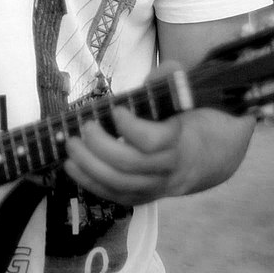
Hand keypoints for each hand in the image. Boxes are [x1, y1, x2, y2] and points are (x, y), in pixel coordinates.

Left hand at [63, 96, 254, 206]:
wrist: (203, 156)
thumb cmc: (184, 119)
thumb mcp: (184, 96)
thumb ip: (170, 82)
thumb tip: (158, 75)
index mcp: (180, 141)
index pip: (153, 142)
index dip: (131, 127)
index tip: (116, 110)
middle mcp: (168, 170)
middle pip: (129, 165)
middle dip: (101, 145)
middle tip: (85, 126)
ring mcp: (153, 187)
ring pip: (118, 183)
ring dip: (88, 164)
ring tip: (70, 144)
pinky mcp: (139, 197)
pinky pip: (112, 195)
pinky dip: (88, 181)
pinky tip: (70, 165)